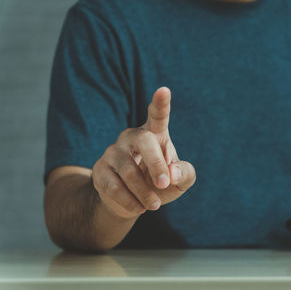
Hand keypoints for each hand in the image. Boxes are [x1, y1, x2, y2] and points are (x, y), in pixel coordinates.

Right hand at [91, 87, 195, 218]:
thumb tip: (172, 173)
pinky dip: (130, 201)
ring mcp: (113, 151)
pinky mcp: (99, 169)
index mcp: (155, 133)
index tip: (164, 90)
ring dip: (145, 192)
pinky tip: (138, 207)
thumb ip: (185, 173)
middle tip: (165, 185)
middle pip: (144, 140)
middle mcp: (132, 137)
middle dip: (156, 164)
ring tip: (154, 204)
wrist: (133, 203)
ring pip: (129, 170)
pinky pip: (113, 186)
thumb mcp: (180, 181)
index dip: (161, 102)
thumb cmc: (160, 184)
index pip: (158, 115)